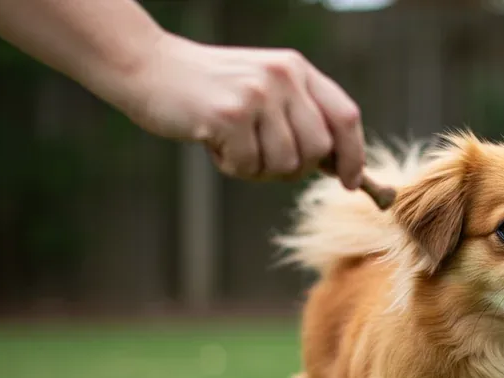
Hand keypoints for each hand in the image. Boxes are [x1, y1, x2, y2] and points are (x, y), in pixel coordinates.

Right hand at [114, 34, 364, 186]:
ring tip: (233, 145)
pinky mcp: (230, 115)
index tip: (351, 182)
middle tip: (261, 158)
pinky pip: (250, 167)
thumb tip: (342, 167)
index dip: (354, 155)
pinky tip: (213, 143)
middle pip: (318, 149)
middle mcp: (283, 76)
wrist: (150, 68)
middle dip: (294, 167)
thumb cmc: (211, 91)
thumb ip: (301, 118)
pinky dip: (232, 167)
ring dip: (259, 169)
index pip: (345, 116)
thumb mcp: (265, 90)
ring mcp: (257, 94)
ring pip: (286, 163)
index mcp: (297, 69)